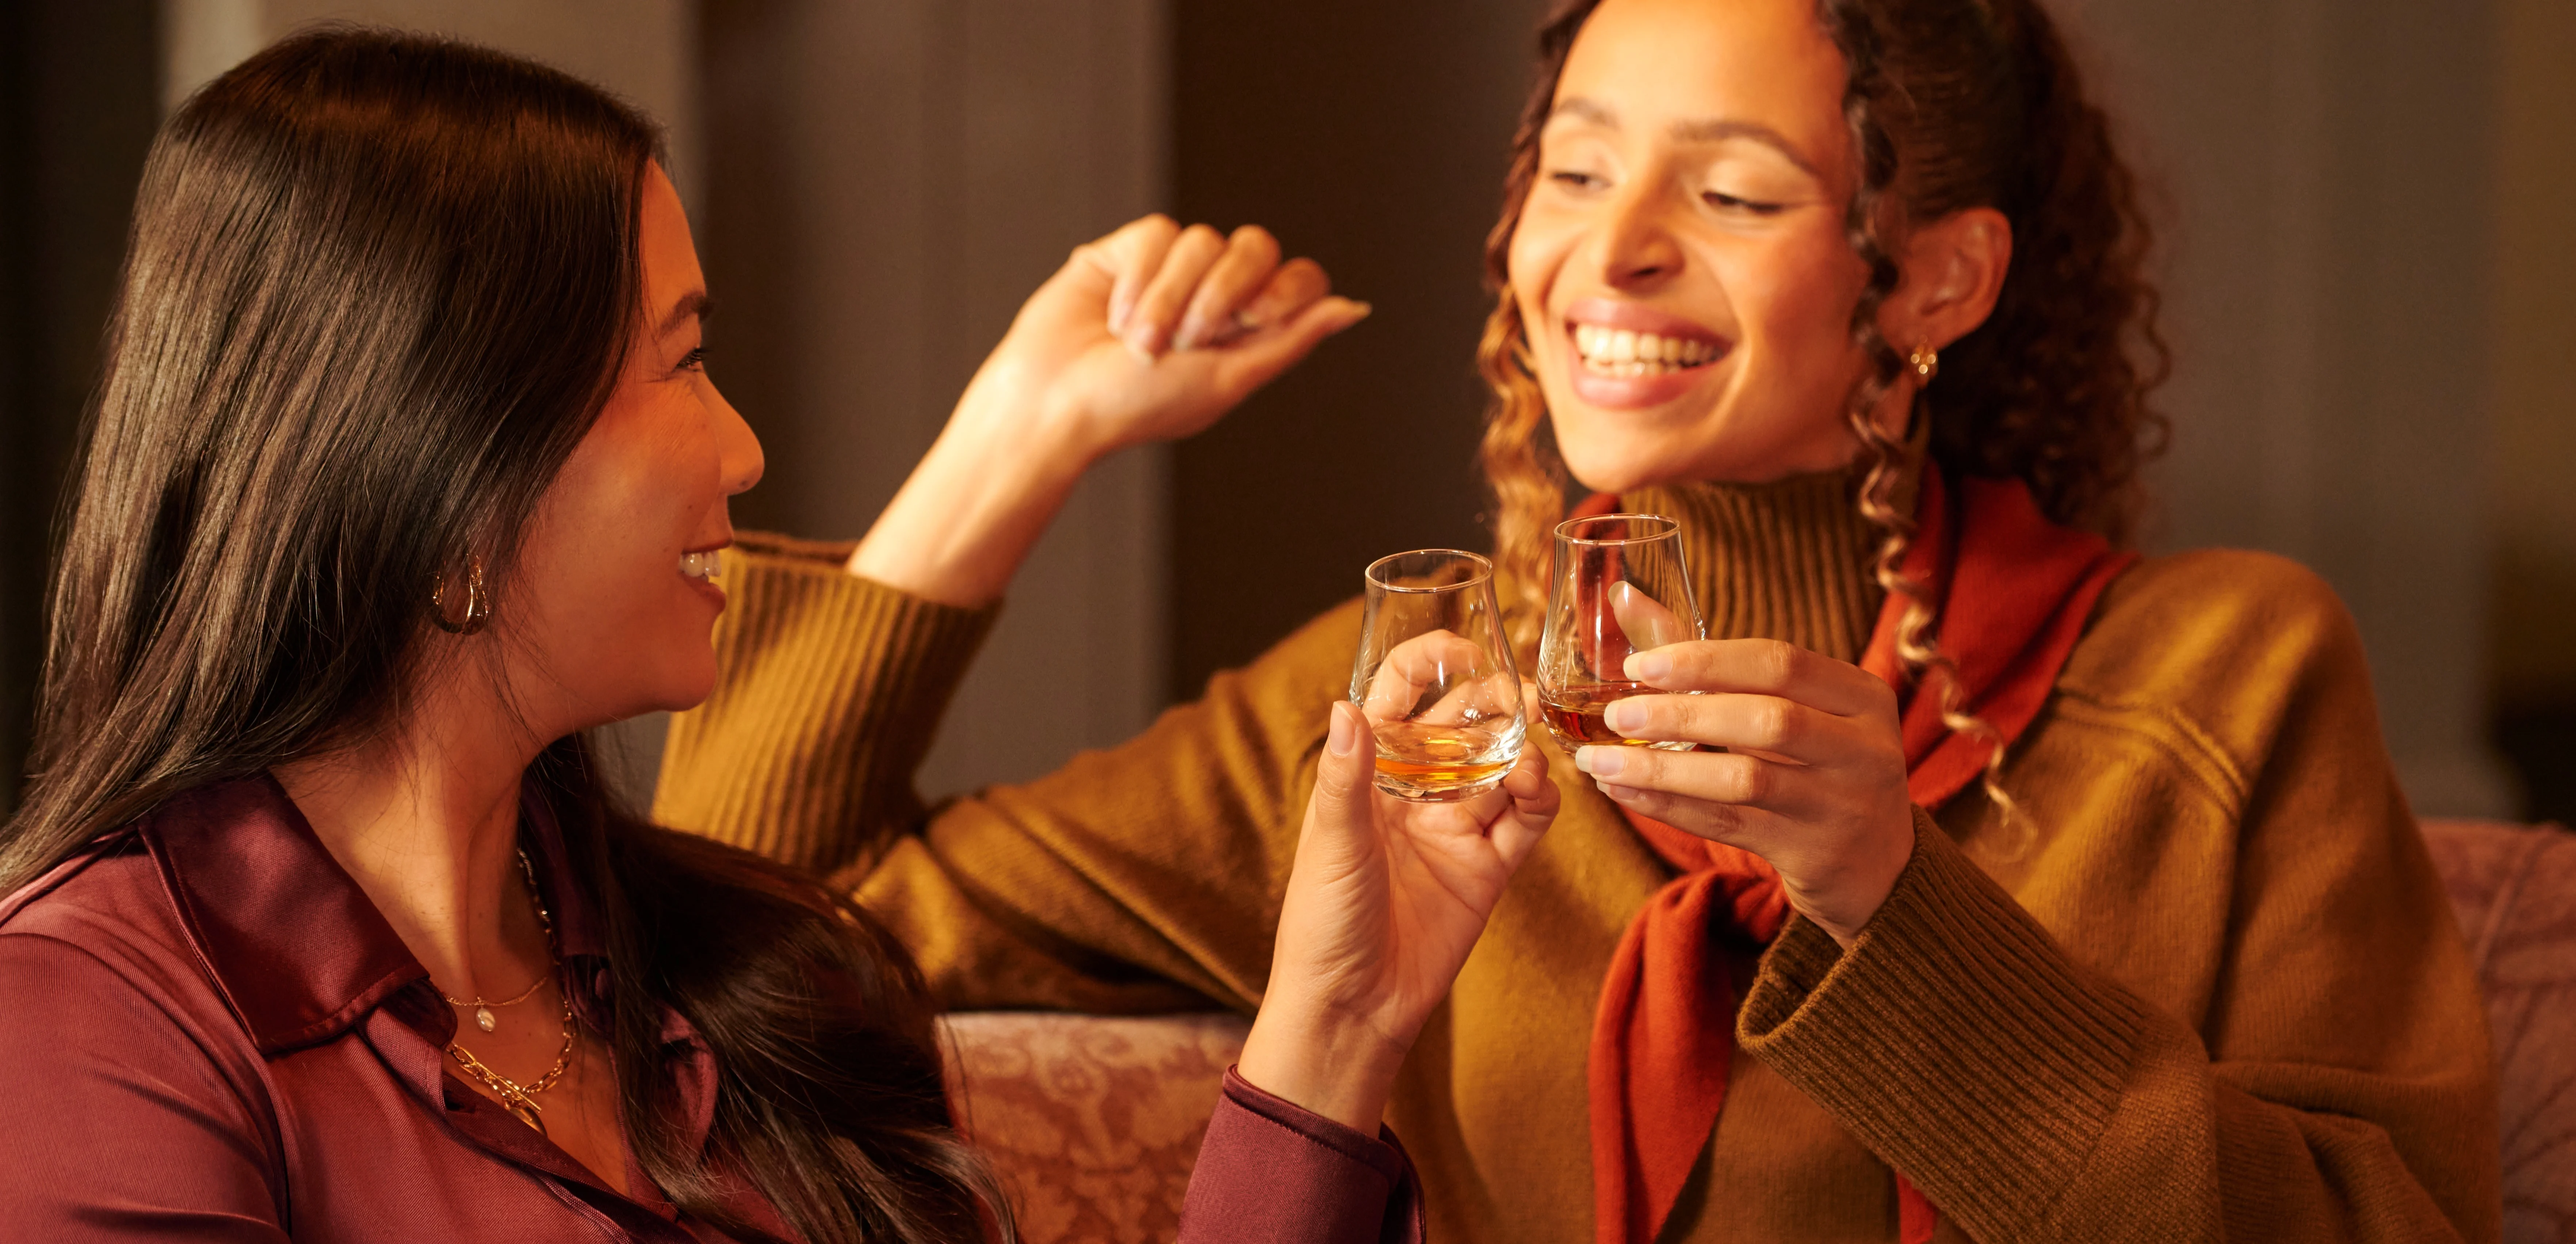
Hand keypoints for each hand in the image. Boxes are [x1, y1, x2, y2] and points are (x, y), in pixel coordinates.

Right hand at [962, 214, 1368, 461]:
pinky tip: (1113, 314)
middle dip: (1221, 294)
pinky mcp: (1128, 250)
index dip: (1284, 288)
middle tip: (1186, 341)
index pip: (1298, 278)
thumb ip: (1290, 340)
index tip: (1253, 319)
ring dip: (1170, 300)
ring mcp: (1172, 270)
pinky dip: (1139, 280)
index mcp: (1248, 329)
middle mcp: (1214, 293)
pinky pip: (1158, 233)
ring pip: (1202, 240)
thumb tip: (1354, 307)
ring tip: (1138, 343)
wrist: (1057, 401)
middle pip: (1256, 247)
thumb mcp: (1227, 379)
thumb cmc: (1139, 406)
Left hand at [1237, 701, 1558, 1130]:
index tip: (1464, 647)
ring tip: (1529, 744)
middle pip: (1461, 727)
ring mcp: (1454, 830)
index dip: (1427, 664)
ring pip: (1500, 769)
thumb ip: (1347, 777)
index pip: (1397, 700)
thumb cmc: (1323, 925)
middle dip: (1490, 702)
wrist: (1352, 1009)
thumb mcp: (1332, 844)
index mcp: (1367, 777)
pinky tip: (1537, 786)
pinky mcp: (1486, 870)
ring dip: (1519, 748)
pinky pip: (1524, 824)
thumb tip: (1346, 706)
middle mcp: (1414, 795)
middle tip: (1517, 694)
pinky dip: (1538, 799)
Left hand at [1571, 640, 1914, 945]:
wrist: (1878, 864)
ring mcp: (1841, 805)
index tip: (1640, 664)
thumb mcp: (1792, 708)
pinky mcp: (1814, 852)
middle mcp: (1862, 747)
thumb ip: (1711, 661)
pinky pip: (1729, 825)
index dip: (1705, 660)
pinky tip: (1624, 791)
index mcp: (1861, 695)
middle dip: (1681, 714)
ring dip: (1663, 768)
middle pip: (1767, 720)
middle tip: (1616, 713)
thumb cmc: (1816, 765)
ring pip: (1744, 780)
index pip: (1781, 662)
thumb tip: (1626, 597)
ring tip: (1601, 760)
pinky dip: (1670, 807)